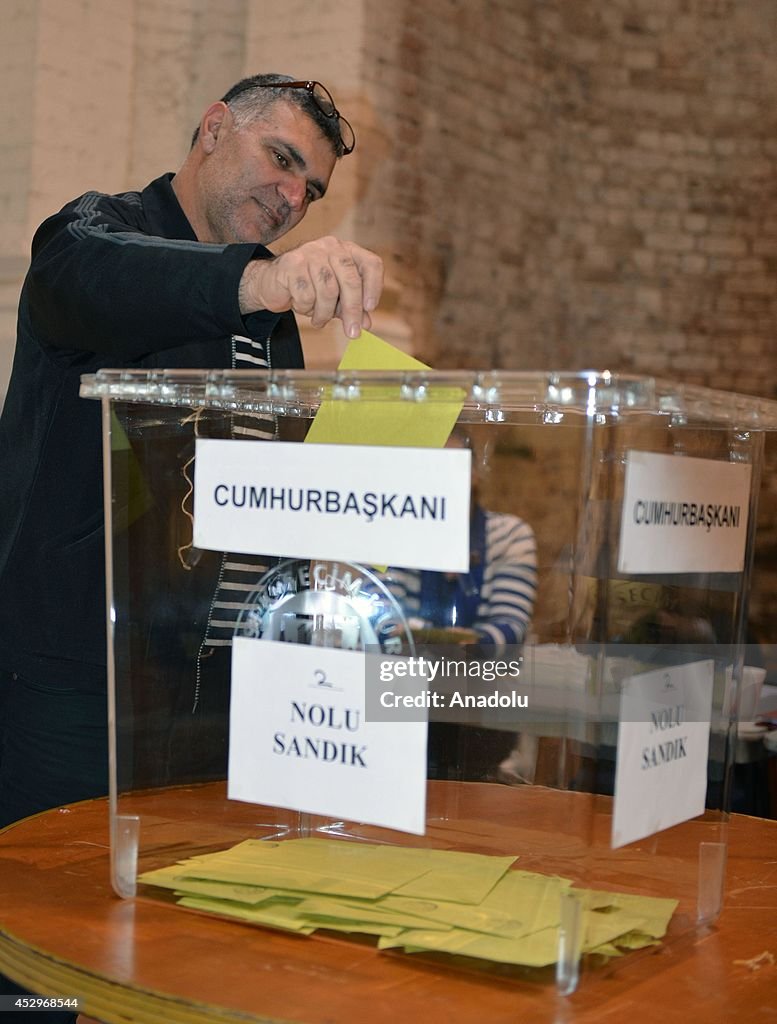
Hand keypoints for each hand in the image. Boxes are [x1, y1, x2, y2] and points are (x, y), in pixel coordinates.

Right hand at [239, 237, 382, 338]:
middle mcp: (330, 247)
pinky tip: (302, 306)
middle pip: (350, 279)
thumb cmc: (307, 288)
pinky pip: (306, 295)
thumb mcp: (334, 298)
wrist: (271, 283)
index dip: (374, 286)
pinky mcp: (291, 264)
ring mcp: (310, 253)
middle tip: (353, 333)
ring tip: (319, 319)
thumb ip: (351, 307)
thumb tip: (366, 324)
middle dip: (352, 310)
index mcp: (346, 251)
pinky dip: (306, 308)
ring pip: (328, 290)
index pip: (371, 263)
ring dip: (324, 312)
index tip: (370, 308)